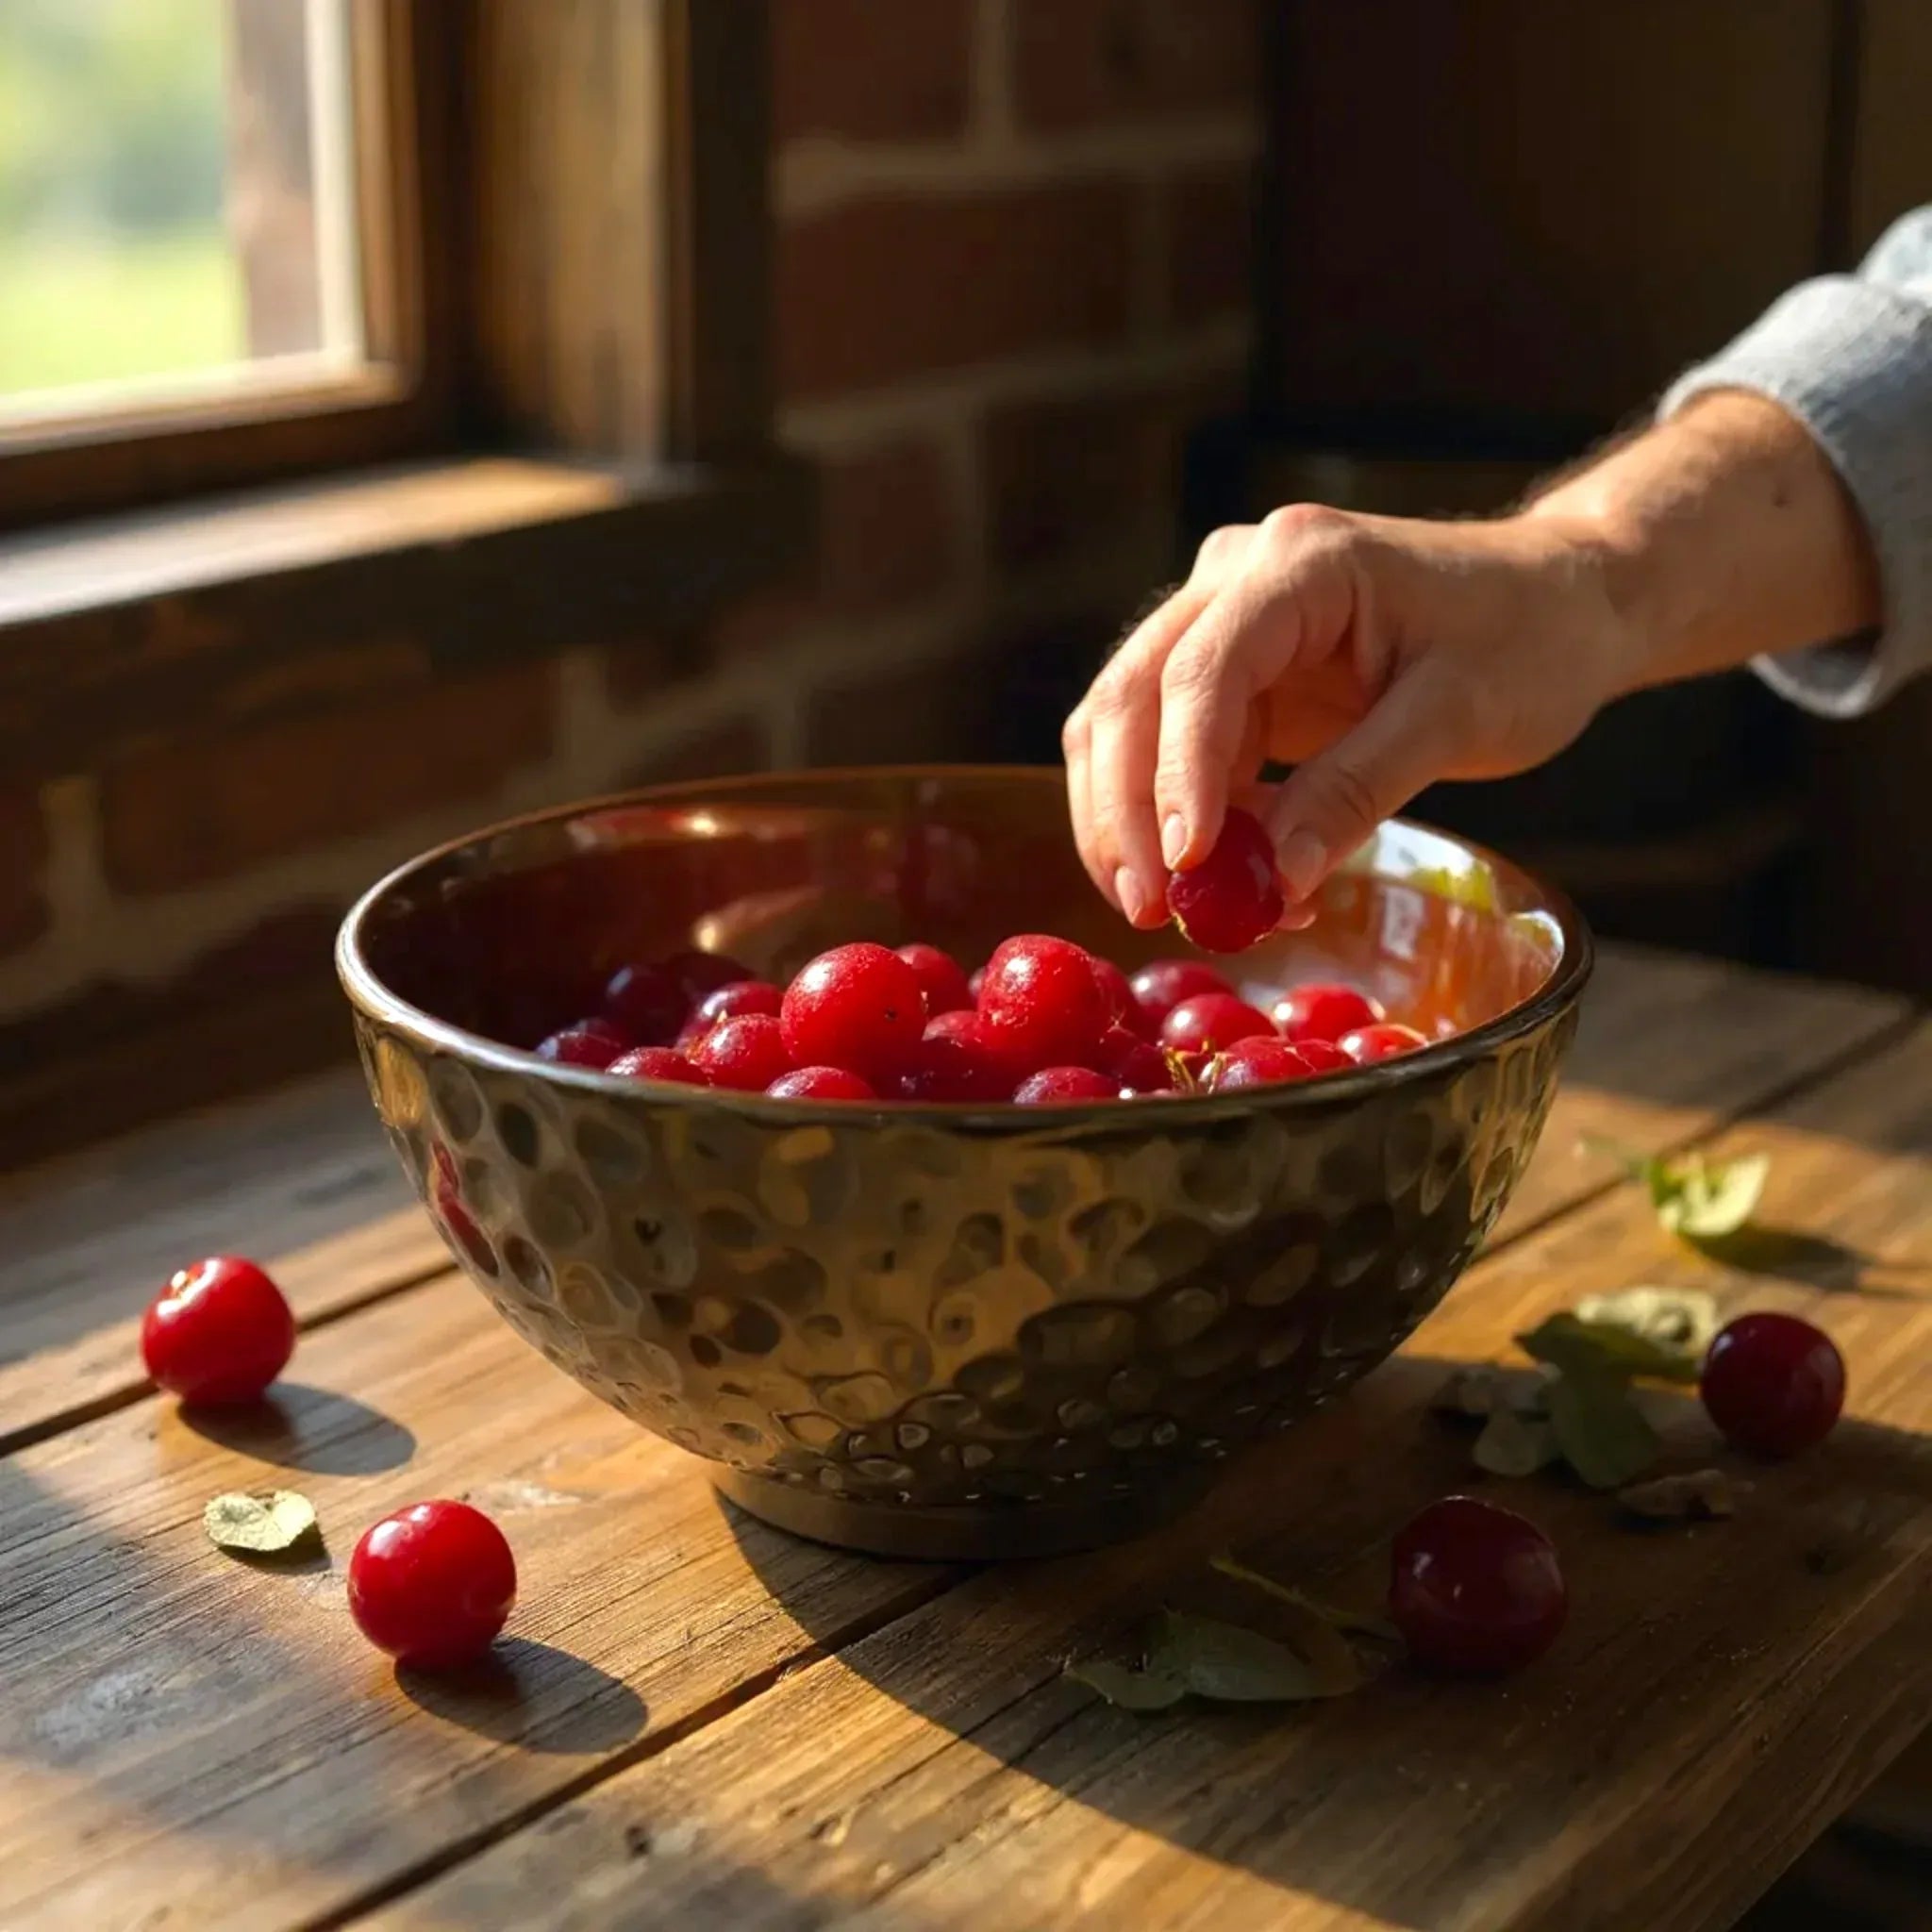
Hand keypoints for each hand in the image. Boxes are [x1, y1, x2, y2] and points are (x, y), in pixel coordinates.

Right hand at [1063, 501, 1632, 925]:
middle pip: (1132, 697)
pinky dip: (1195, 829)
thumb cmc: (1528, 639)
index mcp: (1298, 563)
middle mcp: (1238, 580)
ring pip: (1133, 732)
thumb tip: (1277, 880)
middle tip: (1150, 909)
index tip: (1184, 867)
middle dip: (1127, 812)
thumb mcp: (1457, 716)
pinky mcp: (1235, 682)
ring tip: (1190, 913)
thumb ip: (1359, 790)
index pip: (1200, 670)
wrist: (1560, 605)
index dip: (1177, 774)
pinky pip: (1179, 759)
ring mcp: (1227, 627)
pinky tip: (1243, 886)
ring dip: (1142, 828)